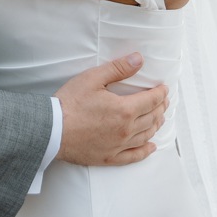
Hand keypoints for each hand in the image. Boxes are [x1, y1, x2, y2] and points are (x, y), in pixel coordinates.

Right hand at [54, 53, 168, 165]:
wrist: (52, 129)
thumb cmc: (70, 103)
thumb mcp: (93, 78)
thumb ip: (118, 68)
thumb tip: (138, 59)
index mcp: (125, 109)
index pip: (151, 100)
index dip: (160, 93)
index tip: (164, 88)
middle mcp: (126, 129)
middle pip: (152, 118)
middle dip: (160, 108)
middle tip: (164, 102)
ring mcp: (119, 145)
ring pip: (146, 135)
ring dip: (156, 125)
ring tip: (159, 118)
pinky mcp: (110, 157)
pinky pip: (134, 156)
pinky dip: (146, 151)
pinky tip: (152, 146)